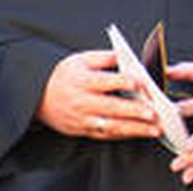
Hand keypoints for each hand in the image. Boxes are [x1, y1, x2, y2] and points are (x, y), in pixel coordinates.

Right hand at [36, 50, 160, 140]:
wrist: (38, 97)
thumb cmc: (65, 75)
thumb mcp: (81, 59)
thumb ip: (105, 57)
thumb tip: (127, 57)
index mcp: (83, 81)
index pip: (105, 82)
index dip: (123, 82)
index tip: (140, 83)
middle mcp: (82, 102)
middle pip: (111, 107)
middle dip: (134, 111)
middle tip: (153, 113)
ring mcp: (82, 119)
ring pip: (111, 126)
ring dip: (134, 129)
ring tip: (154, 129)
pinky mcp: (82, 130)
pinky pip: (105, 135)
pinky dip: (124, 135)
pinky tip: (140, 133)